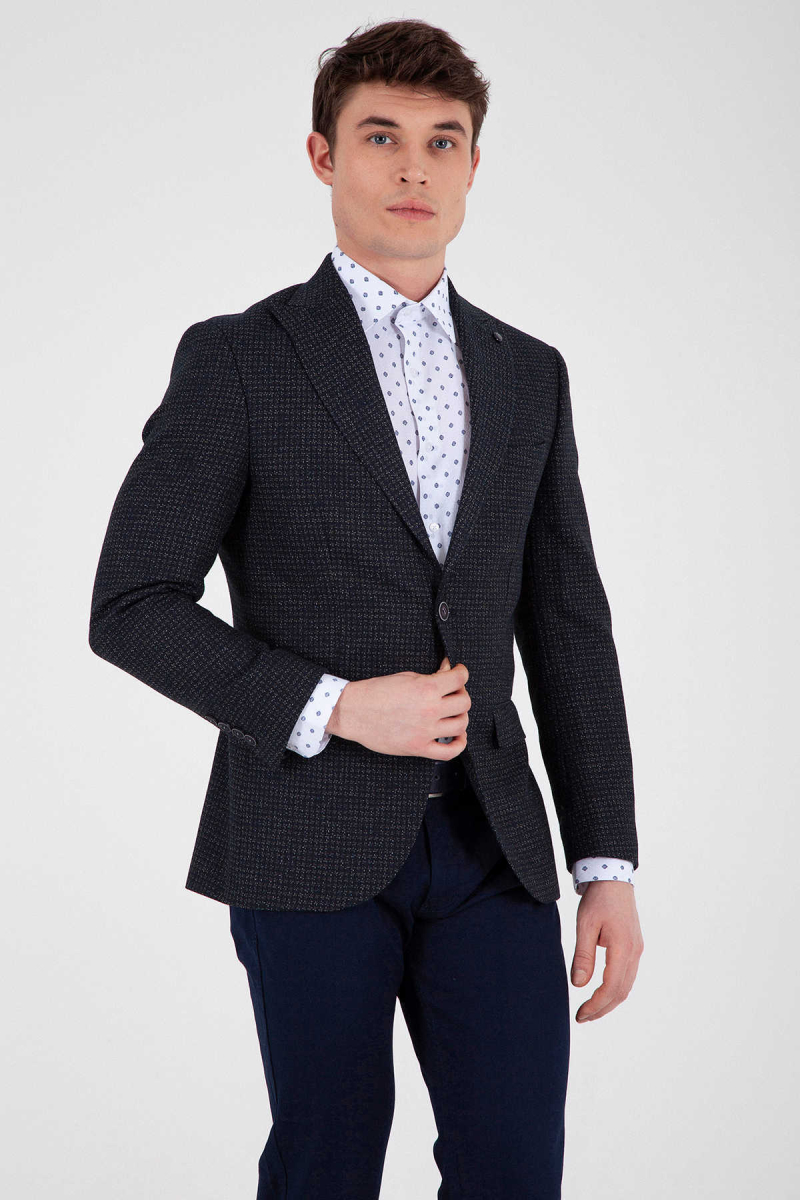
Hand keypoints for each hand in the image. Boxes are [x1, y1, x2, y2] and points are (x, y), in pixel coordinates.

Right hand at [326, 656, 469, 757]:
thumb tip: (447, 672)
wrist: (353, 711)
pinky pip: (449, 752)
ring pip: (461, 725)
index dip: (462, 672)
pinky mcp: (418, 747)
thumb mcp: (405, 676)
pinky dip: (459, 744)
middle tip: (453, 692)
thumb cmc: (375, 692)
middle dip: (461, 693)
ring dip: (461, 716)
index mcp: (426, 689)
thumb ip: (430, 676)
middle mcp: (429, 710)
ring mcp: (425, 731)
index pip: (459, 679)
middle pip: (464, 702)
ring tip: (453, 712)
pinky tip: (456, 735)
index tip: (459, 672)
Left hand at [571, 882, 643, 1021]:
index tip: (581, 1014)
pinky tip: (601, 992)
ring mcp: (636, 949)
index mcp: (623, 947)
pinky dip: (615, 989)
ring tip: (590, 1010)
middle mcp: (634, 952)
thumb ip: (583, 955)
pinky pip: (627, 976)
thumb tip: (578, 984)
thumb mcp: (585, 925)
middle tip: (582, 1017)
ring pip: (626, 986)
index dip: (596, 1005)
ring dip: (609, 1001)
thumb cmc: (598, 899)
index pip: (611, 987)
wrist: (612, 878)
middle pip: (621, 992)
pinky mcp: (634, 946)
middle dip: (602, 1008)